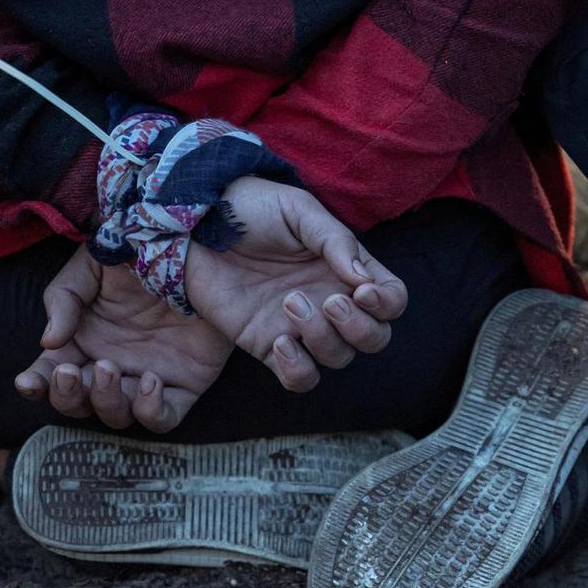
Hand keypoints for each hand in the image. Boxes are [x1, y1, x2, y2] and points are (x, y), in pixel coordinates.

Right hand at [14, 246, 233, 432]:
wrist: (196, 250)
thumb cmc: (139, 255)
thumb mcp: (93, 265)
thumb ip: (63, 299)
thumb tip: (48, 342)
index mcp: (84, 340)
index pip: (50, 374)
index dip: (36, 384)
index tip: (28, 381)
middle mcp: (113, 364)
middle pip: (80, 404)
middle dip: (69, 396)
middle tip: (71, 372)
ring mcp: (147, 377)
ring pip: (117, 416)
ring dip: (105, 401)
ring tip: (109, 367)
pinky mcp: (184, 384)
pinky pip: (164, 418)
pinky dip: (151, 411)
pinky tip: (150, 381)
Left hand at [184, 177, 407, 391]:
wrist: (195, 224)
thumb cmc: (252, 208)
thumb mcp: (298, 210)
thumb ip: (336, 240)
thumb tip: (362, 279)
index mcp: (347, 269)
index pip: (392, 299)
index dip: (387, 303)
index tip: (360, 290)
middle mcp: (331, 302)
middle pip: (376, 338)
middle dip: (360, 327)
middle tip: (330, 301)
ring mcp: (302, 328)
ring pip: (340, 359)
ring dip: (324, 338)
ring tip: (290, 303)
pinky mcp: (269, 346)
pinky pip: (300, 379)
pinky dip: (299, 369)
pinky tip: (280, 341)